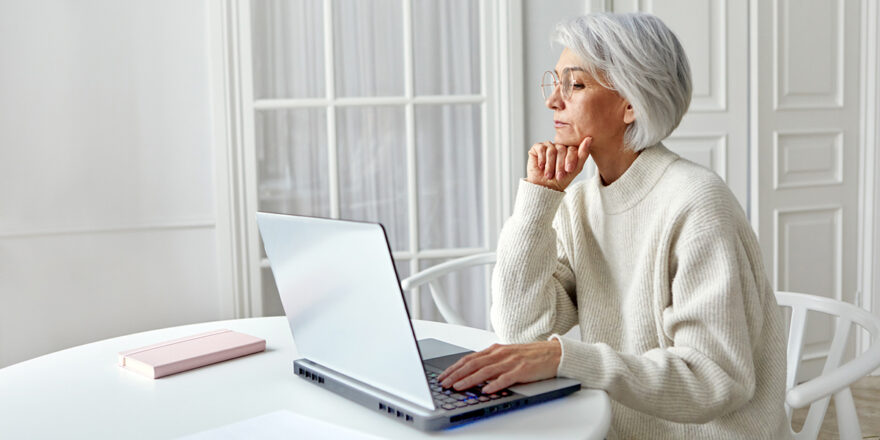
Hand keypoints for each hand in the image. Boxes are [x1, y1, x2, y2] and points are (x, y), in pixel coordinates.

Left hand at [437, 340, 561, 394]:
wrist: (553, 353)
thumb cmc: (530, 356)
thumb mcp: (506, 356)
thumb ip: (491, 363)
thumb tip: (473, 374)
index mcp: (495, 350)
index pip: (469, 359)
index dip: (454, 368)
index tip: (443, 376)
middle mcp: (500, 354)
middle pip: (473, 364)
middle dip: (456, 374)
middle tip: (444, 383)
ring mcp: (511, 361)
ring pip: (486, 371)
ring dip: (470, 380)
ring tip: (458, 387)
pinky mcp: (522, 370)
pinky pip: (506, 378)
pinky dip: (495, 384)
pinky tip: (486, 390)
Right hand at [526, 136, 591, 191]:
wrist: (544, 188)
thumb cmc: (560, 180)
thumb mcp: (575, 169)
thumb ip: (583, 154)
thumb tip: (589, 139)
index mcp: (569, 150)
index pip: (572, 148)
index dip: (571, 159)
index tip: (569, 170)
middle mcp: (558, 146)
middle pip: (562, 149)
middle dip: (560, 164)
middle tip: (559, 175)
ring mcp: (548, 146)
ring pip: (551, 150)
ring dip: (550, 165)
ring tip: (549, 175)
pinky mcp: (537, 148)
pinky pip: (541, 149)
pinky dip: (542, 160)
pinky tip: (541, 167)